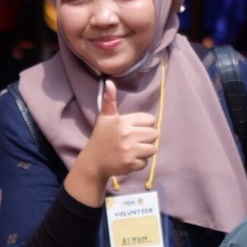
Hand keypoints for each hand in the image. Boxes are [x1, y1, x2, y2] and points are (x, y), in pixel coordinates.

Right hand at [70, 81, 157, 197]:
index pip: (150, 120)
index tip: (134, 130)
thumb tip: (109, 82)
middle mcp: (126, 135)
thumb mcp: (104, 118)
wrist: (93, 161)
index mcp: (123, 121)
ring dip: (145, 151)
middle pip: (154, 134)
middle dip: (146, 139)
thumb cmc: (101, 137)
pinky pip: (145, 163)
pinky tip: (129, 160)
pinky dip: (139, 163)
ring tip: (133, 151)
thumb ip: (109, 100)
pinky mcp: (130, 164)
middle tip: (135, 141)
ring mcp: (128, 150)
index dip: (144, 125)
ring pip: (152, 149)